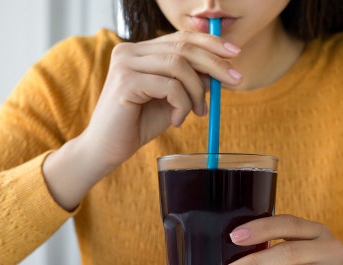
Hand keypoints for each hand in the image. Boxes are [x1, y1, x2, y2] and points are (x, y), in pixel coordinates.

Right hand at [80, 31, 242, 172]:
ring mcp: (125, 64)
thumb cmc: (138, 124)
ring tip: (198, 112)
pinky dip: (182, 104)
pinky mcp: (126, 81)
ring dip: (197, 91)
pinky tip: (177, 120)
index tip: (235, 53)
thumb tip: (221, 68)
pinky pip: (170, 86)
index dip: (210, 42)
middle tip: (235, 80)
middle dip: (215, 63)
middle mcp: (130, 50)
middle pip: (183, 47)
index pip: (181, 37)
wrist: (107, 149)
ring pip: (179, 66)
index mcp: (140, 50)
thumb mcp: (172, 98)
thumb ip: (190, 81)